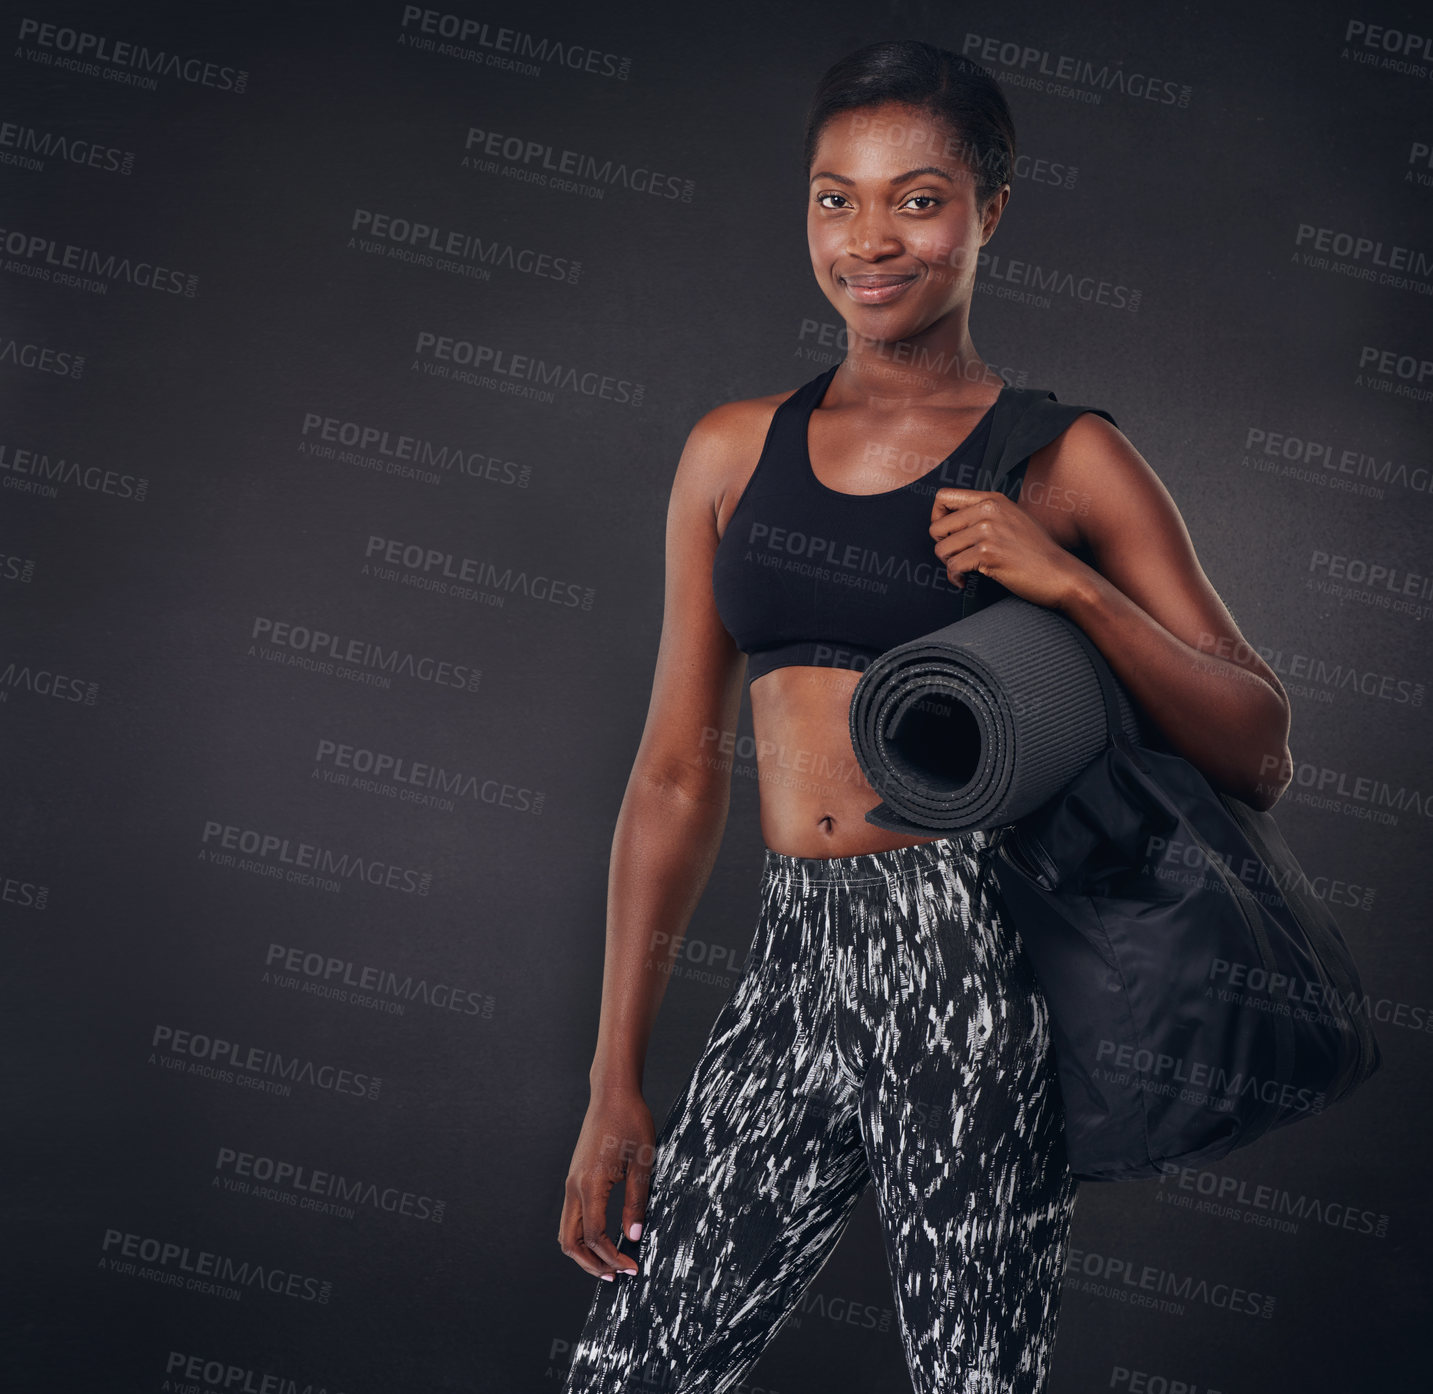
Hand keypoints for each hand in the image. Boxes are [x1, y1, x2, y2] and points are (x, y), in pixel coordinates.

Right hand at [558, 1084, 653, 1279]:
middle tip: (616, 1276)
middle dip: (592, 1264)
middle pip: (570, 1242)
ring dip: (584, 1252)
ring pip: (566, 1230)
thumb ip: (636, 1203)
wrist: (612, 1094)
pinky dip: (582, 1234)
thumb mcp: (642, 1164)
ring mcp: (571, 1181)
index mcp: (590, 1184)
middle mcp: (574, 1186)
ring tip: (609, 1263)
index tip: (633, 1268)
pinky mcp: (575, 1176)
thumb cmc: (630, 1122)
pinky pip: (571, 1215)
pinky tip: (603, 1236)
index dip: (613, 1258)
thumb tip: (634, 1237)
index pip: (595, 1236)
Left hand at [929, 486, 1082, 609]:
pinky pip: (953, 566)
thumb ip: (985, 514)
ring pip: (941, 549)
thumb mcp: (1013, 519)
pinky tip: (965, 582)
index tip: (946, 535)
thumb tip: (949, 522)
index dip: (936, 518)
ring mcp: (988, 531)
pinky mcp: (988, 553)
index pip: (942, 497)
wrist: (1060, 574)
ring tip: (963, 571)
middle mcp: (988, 510)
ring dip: (948, 564)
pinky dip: (955, 578)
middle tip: (957, 558)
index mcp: (992, 499)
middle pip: (936, 527)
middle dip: (943, 547)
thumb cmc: (1036, 552)